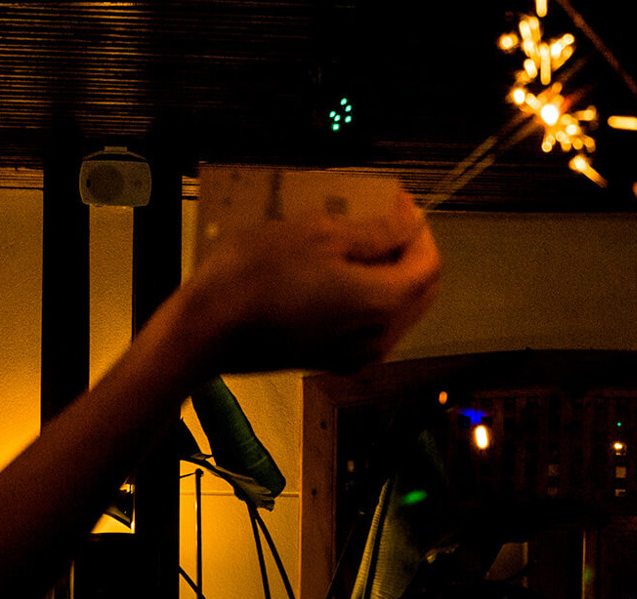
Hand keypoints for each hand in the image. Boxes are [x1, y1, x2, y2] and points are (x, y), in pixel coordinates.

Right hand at [177, 194, 441, 375]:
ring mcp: (357, 355)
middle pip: (420, 291)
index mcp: (383, 302)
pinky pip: (368, 327)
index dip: (418, 226)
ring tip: (357, 242)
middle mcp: (380, 336)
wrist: (208, 330)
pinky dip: (367, 298)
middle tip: (383, 218)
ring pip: (396, 311)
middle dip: (410, 252)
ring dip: (388, 275)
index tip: (396, 200)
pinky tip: (337, 273)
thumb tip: (410, 222)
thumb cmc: (258, 275)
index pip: (429, 262)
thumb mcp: (320, 235)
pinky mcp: (332, 360)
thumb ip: (376, 231)